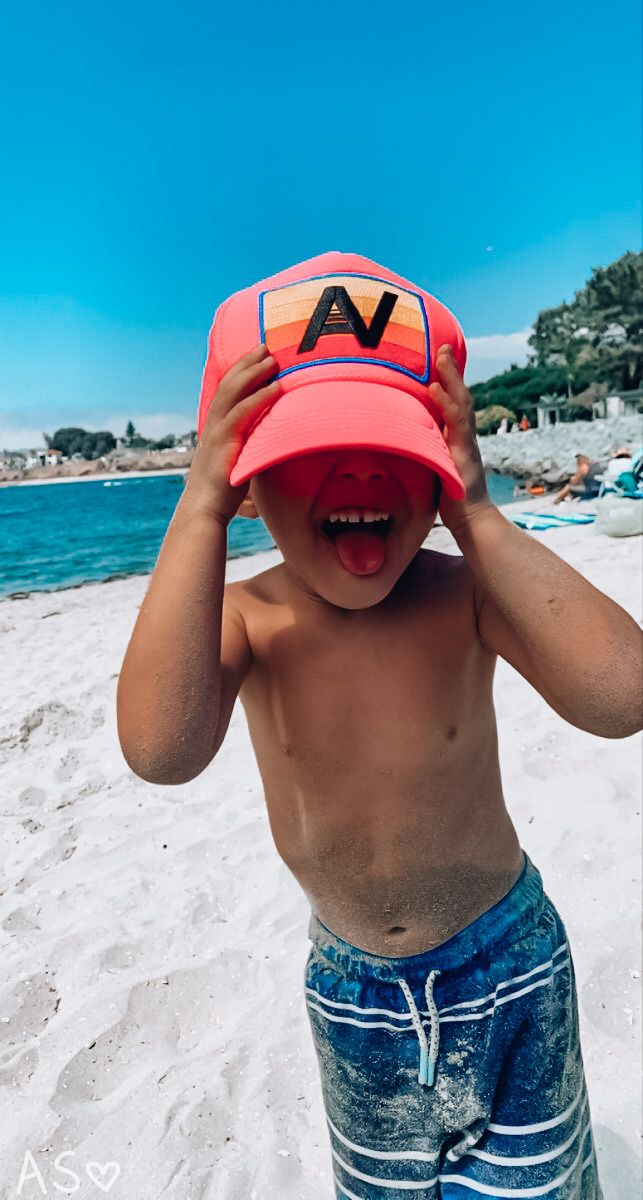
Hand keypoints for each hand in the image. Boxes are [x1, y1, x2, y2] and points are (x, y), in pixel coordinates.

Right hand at [183, 345, 280, 524]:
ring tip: (272, 360)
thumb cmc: (222, 493)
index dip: (241, 370)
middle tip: (265, 346)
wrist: (203, 511)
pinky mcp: (224, 445)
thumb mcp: (237, 463)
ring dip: (254, 374)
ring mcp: (217, 433)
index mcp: (216, 428)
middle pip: (230, 384)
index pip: (227, 391)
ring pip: (234, 393)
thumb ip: (249, 448)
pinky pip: (243, 415)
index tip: (257, 355)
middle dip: (247, 363)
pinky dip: (260, 399)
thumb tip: (271, 444)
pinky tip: (275, 389)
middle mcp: (214, 425)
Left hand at [428, 345, 493, 538]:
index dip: (448, 381)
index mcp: (457, 439)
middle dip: (452, 371)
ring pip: (461, 403)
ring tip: (441, 356)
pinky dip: (445, 404)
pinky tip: (433, 389)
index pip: (454, 403)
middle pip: (460, 396)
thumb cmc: (452, 500)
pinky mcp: (462, 455)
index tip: (439, 359)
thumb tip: (403, 445)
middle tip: (443, 346)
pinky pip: (455, 424)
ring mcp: (465, 444)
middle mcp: (464, 437)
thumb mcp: (435, 470)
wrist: (472, 522)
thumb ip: (425, 454)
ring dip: (451, 378)